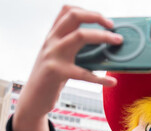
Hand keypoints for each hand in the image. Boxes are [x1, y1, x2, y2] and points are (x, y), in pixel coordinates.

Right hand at [13, 6, 122, 130]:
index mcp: (52, 36)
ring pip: (80, 36)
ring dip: (103, 37)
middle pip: (74, 16)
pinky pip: (84, 73)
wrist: (32, 100)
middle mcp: (51, 41)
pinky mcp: (56, 73)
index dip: (87, 11)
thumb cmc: (50, 79)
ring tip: (118, 42)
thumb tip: (100, 43)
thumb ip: (71, 47)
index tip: (104, 20)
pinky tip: (112, 82)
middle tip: (112, 26)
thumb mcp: (57, 57)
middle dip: (97, 17)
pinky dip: (101, 79)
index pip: (67, 10)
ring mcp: (53, 55)